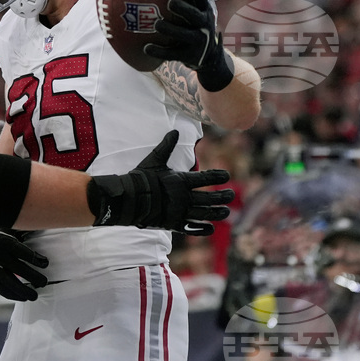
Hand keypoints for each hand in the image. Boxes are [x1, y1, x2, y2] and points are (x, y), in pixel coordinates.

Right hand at [0, 225, 48, 300]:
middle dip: (32, 276)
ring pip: (7, 281)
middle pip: (16, 268)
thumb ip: (24, 232)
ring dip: (22, 290)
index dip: (34, 258)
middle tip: (44, 282)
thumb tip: (44, 228)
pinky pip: (0, 288)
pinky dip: (12, 295)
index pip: (20, 251)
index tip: (45, 263)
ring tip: (34, 296)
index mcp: (3, 241)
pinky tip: (22, 297)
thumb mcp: (9, 230)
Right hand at [87, 130, 233, 235]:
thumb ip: (166, 146)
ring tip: (226, 212)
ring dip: (217, 213)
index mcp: (181, 180)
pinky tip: (211, 228)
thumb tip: (175, 131)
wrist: (128, 198)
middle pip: (209, 197)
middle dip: (223, 196)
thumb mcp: (154, 159)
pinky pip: (192, 228)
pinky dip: (202, 229)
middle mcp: (184, 197)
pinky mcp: (173, 223)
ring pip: (204, 214)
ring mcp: (179, 212)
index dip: (218, 176)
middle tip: (231, 195)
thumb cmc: (141, 178)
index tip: (227, 175)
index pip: (205, 177)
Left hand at [143, 0, 233, 91]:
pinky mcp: (188, 56)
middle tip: (170, 2)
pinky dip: (159, 51)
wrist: (209, 56)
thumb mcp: (197, 12)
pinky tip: (145, 48)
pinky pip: (172, 53)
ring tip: (157, 24)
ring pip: (183, 35)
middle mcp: (204, 26)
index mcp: (205, 12)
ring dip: (170, 29)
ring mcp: (197, 42)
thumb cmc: (194, 26)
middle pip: (194, 15)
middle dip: (183, 8)